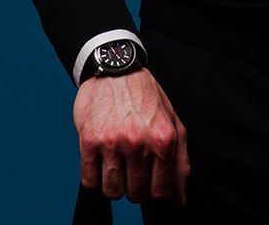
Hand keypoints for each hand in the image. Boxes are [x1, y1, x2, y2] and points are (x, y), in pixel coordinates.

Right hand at [73, 66, 190, 203]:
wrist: (115, 69)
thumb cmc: (145, 96)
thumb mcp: (172, 122)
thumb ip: (180, 162)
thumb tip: (180, 200)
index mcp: (164, 138)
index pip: (162, 191)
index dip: (156, 190)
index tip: (151, 181)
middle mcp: (139, 141)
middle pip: (137, 194)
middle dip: (136, 186)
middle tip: (133, 167)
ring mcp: (112, 142)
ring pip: (113, 191)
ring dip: (114, 185)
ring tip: (117, 165)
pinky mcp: (89, 141)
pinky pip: (89, 181)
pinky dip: (95, 180)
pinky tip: (101, 164)